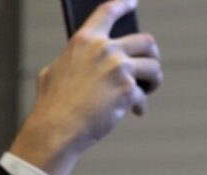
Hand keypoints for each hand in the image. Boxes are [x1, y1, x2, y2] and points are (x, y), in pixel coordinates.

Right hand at [7, 0, 161, 174]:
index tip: (133, 2)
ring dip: (153, 79)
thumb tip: (83, 63)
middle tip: (149, 67)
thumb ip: (72, 61)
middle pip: (145, 41)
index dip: (123, 4)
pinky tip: (134, 111)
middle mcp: (104, 49)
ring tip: (147, 89)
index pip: (108, 12)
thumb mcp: (53, 72)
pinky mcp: (128, 89)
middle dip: (152, 54)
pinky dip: (139, 105)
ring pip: (153, 66)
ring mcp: (118, 68)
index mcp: (84, 40)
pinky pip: (143, 94)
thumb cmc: (52, 106)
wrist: (58, 129)